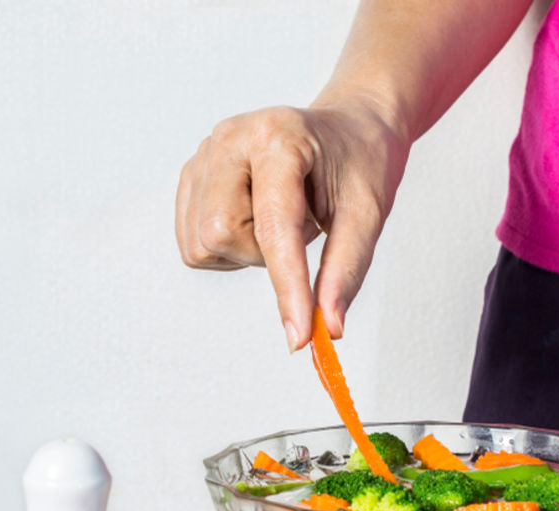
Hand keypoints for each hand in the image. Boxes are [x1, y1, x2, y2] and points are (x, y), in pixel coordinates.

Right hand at [176, 100, 409, 350]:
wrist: (347, 127)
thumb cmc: (360, 161)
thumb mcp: (367, 213)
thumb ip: (345, 271)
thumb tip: (329, 328)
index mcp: (278, 135)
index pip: (273, 225)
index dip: (286, 285)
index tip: (299, 336)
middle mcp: (230, 137)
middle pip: (220, 235)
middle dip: (262, 254)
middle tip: (301, 229)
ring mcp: (204, 154)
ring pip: (202, 244)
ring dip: (247, 251)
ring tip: (281, 219)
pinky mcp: (191, 175)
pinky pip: (194, 241)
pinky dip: (230, 247)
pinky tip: (257, 219)